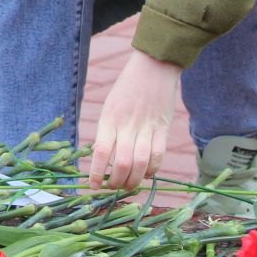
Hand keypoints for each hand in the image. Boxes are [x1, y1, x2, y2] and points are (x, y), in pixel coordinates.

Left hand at [88, 49, 182, 189]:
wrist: (153, 68)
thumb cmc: (126, 89)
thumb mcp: (109, 107)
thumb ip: (107, 131)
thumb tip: (102, 160)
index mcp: (109, 119)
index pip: (100, 152)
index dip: (96, 173)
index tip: (93, 186)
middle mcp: (127, 125)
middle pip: (121, 163)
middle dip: (116, 182)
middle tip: (112, 187)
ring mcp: (147, 128)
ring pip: (140, 163)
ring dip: (133, 180)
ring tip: (128, 186)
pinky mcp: (163, 129)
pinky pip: (158, 156)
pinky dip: (152, 170)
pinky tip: (146, 174)